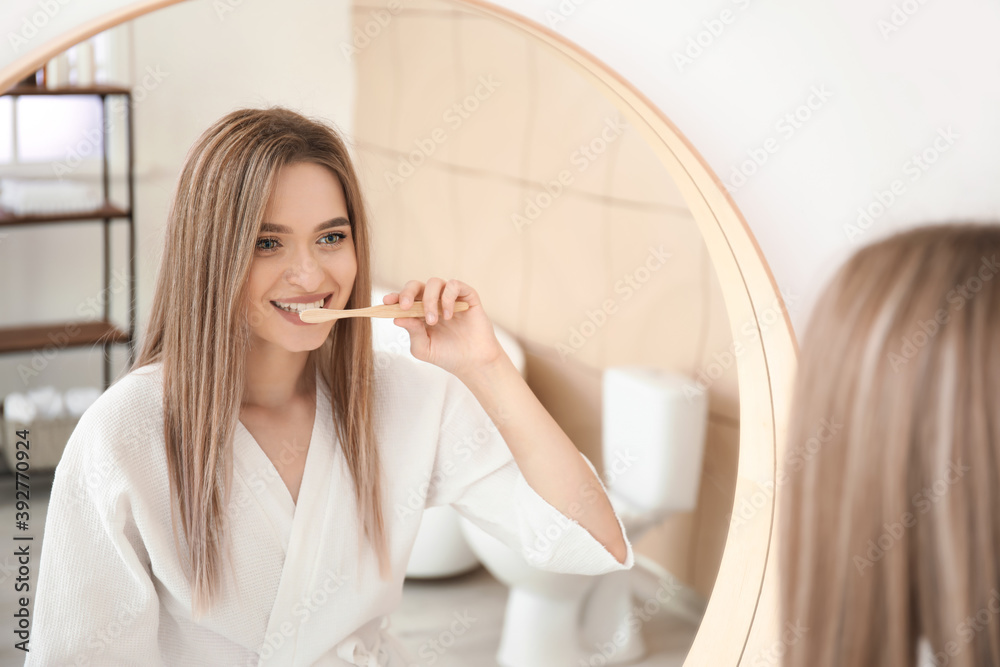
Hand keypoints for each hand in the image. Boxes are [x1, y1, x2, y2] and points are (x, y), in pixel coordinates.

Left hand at [384, 278, 506, 379]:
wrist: (474, 363)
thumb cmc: (448, 355)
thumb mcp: (423, 348)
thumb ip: (412, 332)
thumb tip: (396, 318)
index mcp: (420, 312)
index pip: (404, 299)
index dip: (394, 297)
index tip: (386, 302)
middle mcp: (434, 302)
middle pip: (416, 285)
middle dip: (407, 293)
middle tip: (405, 307)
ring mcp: (450, 298)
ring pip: (434, 282)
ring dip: (429, 300)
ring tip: (433, 321)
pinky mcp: (467, 296)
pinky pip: (454, 285)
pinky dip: (447, 297)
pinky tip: (448, 315)